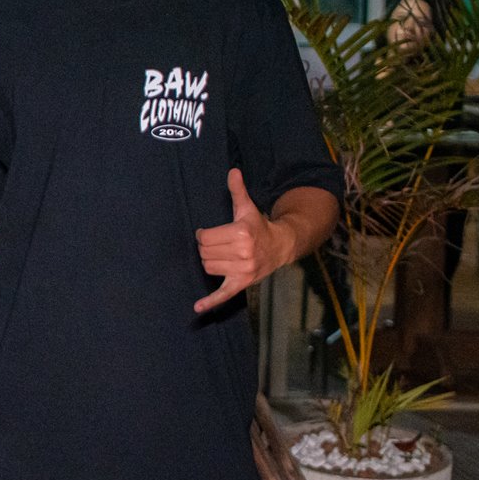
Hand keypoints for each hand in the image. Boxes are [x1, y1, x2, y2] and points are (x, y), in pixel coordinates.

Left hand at [194, 169, 294, 312]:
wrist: (280, 246)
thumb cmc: (257, 226)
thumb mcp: (246, 207)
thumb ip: (237, 190)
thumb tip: (233, 171)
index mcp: (241, 233)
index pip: (204, 238)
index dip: (204, 235)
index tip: (212, 233)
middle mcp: (243, 253)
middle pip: (204, 253)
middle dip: (208, 247)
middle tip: (220, 244)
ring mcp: (243, 270)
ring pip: (208, 268)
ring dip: (211, 262)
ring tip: (223, 255)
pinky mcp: (242, 284)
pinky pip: (224, 295)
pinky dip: (210, 302)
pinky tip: (197, 308)